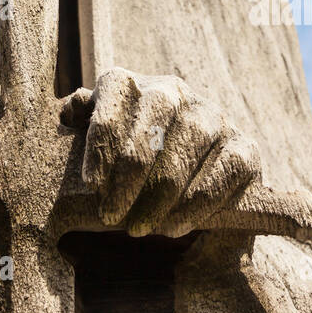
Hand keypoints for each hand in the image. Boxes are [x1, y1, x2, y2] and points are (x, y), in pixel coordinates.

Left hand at [62, 69, 260, 237]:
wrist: (186, 190)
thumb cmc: (124, 164)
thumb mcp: (98, 144)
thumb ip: (82, 124)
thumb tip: (67, 113)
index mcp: (131, 83)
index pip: (114, 99)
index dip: (102, 142)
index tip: (92, 185)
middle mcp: (173, 90)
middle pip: (152, 126)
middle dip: (128, 178)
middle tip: (111, 217)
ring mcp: (212, 115)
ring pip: (187, 148)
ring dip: (160, 196)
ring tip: (139, 229)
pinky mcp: (244, 146)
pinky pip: (222, 172)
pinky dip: (196, 204)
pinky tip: (173, 226)